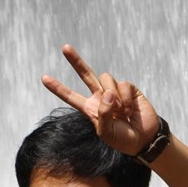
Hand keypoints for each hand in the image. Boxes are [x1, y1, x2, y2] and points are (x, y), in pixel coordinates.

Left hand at [41, 44, 161, 155]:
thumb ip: (103, 113)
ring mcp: (114, 91)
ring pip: (105, 78)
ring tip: (121, 112)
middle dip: (75, 61)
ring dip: (112, 95)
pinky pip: (123, 84)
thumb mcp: (106, 132)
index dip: (58, 88)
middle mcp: (100, 97)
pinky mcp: (128, 88)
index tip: (44, 78)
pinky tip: (129, 109)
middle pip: (85, 74)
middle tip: (65, 47)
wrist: (143, 138)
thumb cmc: (122, 139)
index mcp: (90, 108)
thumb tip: (107, 92)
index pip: (70, 96)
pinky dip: (125, 97)